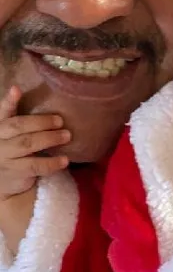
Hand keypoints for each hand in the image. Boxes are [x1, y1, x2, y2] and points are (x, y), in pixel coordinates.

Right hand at [0, 85, 69, 200]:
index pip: (3, 112)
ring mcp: (6, 157)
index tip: (17, 90)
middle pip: (18, 127)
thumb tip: (23, 91)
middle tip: (60, 120)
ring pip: (27, 144)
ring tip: (66, 136)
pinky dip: (51, 163)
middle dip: (40, 122)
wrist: (1, 182)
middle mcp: (0, 140)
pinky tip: (64, 160)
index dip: (9, 101)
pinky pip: (35, 166)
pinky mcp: (16, 173)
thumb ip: (17, 118)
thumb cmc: (10, 152)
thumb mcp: (9, 134)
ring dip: (49, 139)